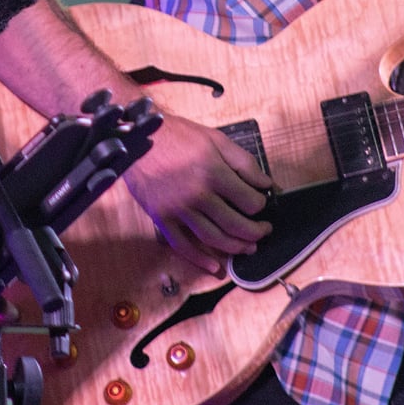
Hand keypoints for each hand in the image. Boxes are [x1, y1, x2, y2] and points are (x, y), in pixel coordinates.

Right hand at [122, 115, 272, 275]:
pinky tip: (215, 267)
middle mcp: (197, 195)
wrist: (138, 140)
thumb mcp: (215, 139)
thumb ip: (243, 162)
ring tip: (248, 247)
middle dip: (255, 232)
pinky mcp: (162, 219)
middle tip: (264, 231)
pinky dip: (200, 260)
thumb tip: (265, 183)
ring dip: (235, 247)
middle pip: (235, 224)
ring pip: (213, 238)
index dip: (261, 205)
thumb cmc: (177, 136)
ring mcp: (178, 210)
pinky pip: (183, 245)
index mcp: (213, 172)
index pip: (249, 201)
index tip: (262, 204)